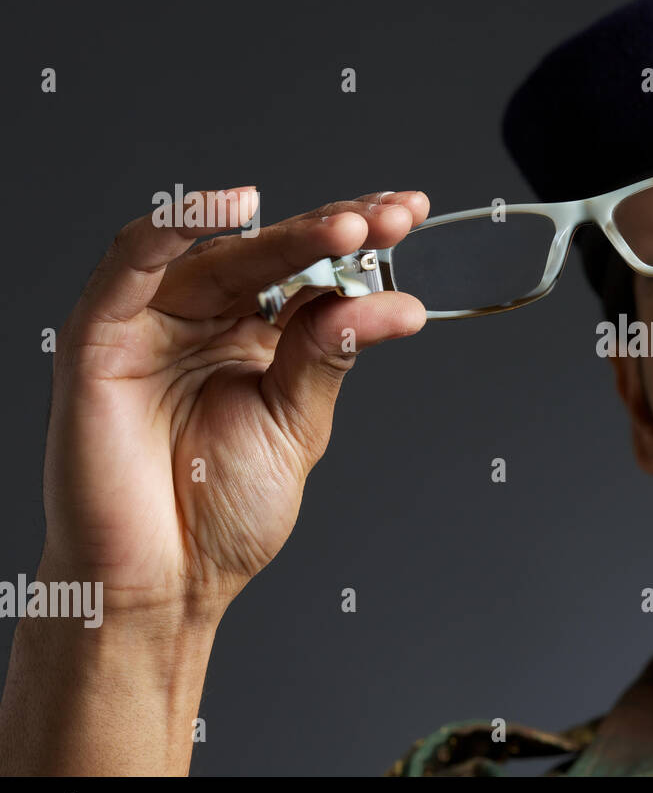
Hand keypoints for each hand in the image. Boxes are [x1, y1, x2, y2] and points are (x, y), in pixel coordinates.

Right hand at [41, 187, 428, 622]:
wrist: (164, 582)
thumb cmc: (223, 511)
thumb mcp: (298, 423)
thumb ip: (332, 353)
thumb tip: (397, 303)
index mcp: (257, 337)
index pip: (311, 269)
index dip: (358, 237)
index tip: (411, 213)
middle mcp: (206, 320)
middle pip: (274, 252)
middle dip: (336, 228)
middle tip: (391, 218)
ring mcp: (154, 324)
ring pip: (218, 252)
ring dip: (284, 233)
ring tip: (346, 226)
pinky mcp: (101, 336)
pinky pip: (130, 266)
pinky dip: (174, 229)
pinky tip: (232, 209)